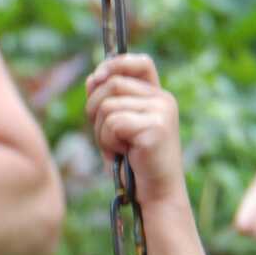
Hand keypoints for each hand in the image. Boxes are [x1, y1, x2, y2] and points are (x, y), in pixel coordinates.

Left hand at [85, 54, 185, 207]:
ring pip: (107, 106)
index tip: (96, 78)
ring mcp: (161, 112)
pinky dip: (108, 142)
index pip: (140, 63)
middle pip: (112, 84)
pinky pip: (113, 124)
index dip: (115, 64)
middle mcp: (163, 99)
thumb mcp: (118, 126)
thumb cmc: (134, 161)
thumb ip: (108, 101)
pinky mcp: (155, 128)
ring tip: (117, 148)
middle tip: (105, 135)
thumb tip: (92, 78)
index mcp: (157, 96)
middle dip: (94, 109)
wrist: (155, 191)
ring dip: (101, 132)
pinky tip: (122, 154)